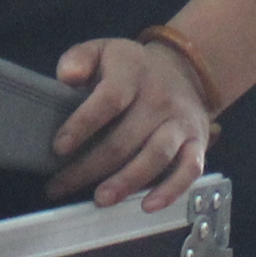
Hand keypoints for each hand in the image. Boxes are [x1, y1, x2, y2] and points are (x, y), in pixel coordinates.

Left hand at [47, 37, 211, 210]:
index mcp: (132, 72)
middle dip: (89, 167)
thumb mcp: (102, 50)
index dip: (82, 124)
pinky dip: (171, 191)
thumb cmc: (130, 68)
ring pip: (155, 157)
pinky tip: (147, 206)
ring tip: (100, 199)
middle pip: (125, 139)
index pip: (108, 99)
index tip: (58, 147)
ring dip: (126, 182)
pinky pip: (188, 170)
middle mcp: (159, 98)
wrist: (184, 70)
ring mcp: (180, 123)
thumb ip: (78, 58)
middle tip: (60, 186)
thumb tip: (67, 77)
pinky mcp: (196, 143)